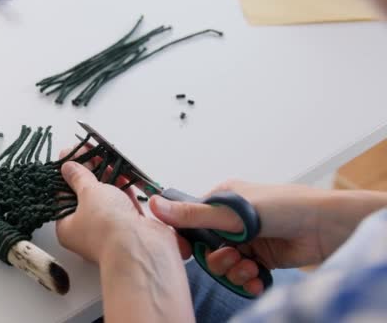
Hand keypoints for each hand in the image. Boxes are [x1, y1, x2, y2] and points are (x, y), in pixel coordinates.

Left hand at [55, 147, 190, 263]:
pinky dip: (125, 187)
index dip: (68, 173)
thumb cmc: (107, 227)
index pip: (64, 195)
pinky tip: (124, 170)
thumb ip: (80, 177)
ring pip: (108, 197)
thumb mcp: (88, 193)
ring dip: (109, 177)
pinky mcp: (132, 226)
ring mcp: (112, 228)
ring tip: (108, 155)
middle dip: (90, 172)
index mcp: (68, 227)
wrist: (141, 248)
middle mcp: (88, 230)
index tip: (72, 156)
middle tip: (91, 150)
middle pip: (86, 195)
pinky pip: (125, 202)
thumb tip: (68, 167)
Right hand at [150, 180, 386, 294]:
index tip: (188, 251)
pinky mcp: (261, 258)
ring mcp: (247, 239)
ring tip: (249, 268)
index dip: (188, 238)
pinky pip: (242, 274)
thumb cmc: (284, 206)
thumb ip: (193, 214)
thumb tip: (155, 205)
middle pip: (207, 247)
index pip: (191, 220)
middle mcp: (233, 220)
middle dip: (217, 259)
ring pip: (224, 263)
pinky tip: (257, 278)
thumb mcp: (233, 211)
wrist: (325, 227)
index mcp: (223, 200)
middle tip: (232, 258)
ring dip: (234, 271)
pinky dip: (247, 280)